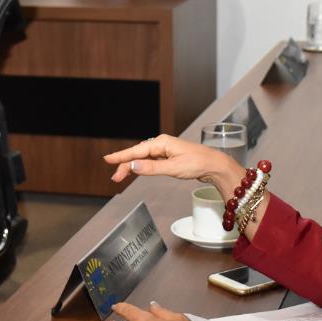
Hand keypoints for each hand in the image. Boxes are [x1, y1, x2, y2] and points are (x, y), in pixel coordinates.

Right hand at [104, 134, 243, 195]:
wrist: (214, 165)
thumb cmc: (197, 164)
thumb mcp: (173, 168)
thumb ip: (152, 168)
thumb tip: (133, 166)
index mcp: (161, 143)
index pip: (136, 151)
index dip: (121, 157)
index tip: (108, 160)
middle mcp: (161, 144)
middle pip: (138, 154)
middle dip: (125, 165)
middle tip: (115, 178)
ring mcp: (165, 150)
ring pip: (143, 158)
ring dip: (132, 166)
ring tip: (121, 176)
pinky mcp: (168, 157)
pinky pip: (150, 160)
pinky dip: (142, 166)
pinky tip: (137, 170)